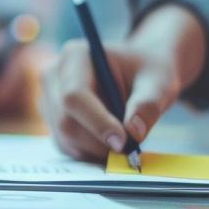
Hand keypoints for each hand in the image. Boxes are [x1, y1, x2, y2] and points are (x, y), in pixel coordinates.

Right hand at [39, 3, 206, 160]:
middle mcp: (54, 75)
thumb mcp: (159, 82)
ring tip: (124, 143)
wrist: (139, 72)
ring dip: (95, 150)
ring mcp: (49, 98)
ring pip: (64, 138)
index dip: (97, 123)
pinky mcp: (53, 119)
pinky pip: (66, 146)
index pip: (74, 96)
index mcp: (76, 55)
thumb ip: (148, 104)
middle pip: (65, 121)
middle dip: (98, 142)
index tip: (124, 141)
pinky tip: (111, 143)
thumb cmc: (148, 71)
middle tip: (129, 149)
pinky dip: (90, 153)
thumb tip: (134, 132)